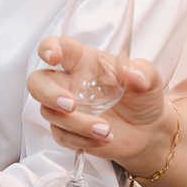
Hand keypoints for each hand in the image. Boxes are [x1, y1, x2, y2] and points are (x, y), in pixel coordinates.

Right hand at [29, 36, 172, 168]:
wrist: (148, 130)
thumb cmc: (142, 97)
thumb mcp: (150, 79)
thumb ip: (143, 72)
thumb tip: (135, 75)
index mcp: (82, 61)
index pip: (57, 47)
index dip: (48, 48)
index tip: (52, 56)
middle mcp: (68, 82)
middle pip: (37, 82)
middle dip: (48, 94)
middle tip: (72, 105)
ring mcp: (65, 108)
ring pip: (50, 113)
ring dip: (77, 124)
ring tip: (105, 130)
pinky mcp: (68, 130)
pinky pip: (61, 135)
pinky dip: (82, 139)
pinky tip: (103, 139)